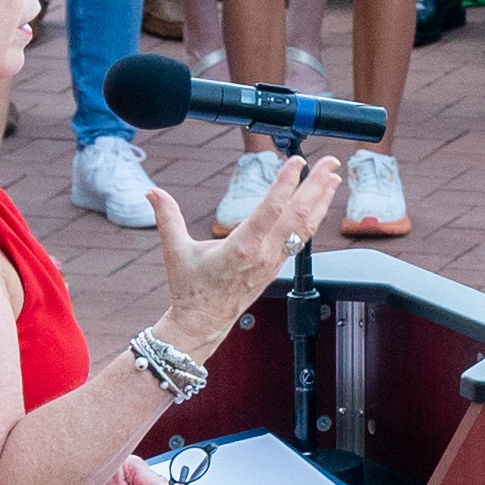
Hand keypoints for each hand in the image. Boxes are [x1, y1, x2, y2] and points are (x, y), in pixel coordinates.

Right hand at [151, 153, 339, 354]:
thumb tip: (151, 192)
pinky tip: (319, 203)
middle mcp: (263, 254)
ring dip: (321, 200)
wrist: (203, 322)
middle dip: (316, 185)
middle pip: (297, 214)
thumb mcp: (175, 251)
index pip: (270, 209)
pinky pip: (300, 238)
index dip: (285, 183)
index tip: (297, 161)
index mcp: (241, 248)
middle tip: (330, 162)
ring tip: (333, 176)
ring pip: (304, 227)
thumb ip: (167, 217)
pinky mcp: (277, 265)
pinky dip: (313, 217)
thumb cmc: (189, 288)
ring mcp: (274, 261)